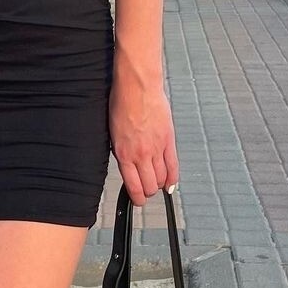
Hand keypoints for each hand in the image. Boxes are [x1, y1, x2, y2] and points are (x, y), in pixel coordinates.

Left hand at [108, 60, 178, 206]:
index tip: (137, 200)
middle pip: (150, 185)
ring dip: (160, 185)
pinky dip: (173, 178)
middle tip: (146, 191)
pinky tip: (171, 183)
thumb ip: (122, 151)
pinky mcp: (169, 140)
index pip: (133, 186)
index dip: (136, 197)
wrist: (137, 87)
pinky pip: (174, 166)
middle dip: (147, 192)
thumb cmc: (122, 103)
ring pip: (162, 178)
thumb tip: (127, 164)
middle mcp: (141, 154)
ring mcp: (157, 149)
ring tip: (157, 184)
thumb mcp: (113, 132)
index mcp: (124, 153)